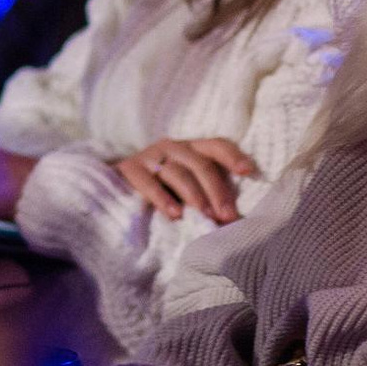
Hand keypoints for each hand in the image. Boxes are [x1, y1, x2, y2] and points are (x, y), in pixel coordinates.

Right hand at [114, 137, 257, 223]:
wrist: (118, 186)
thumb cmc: (163, 190)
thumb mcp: (188, 187)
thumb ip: (208, 195)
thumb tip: (233, 220)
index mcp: (192, 149)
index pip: (216, 146)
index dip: (233, 157)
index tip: (248, 172)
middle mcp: (172, 147)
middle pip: (201, 164)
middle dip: (217, 192)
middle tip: (227, 216)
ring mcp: (150, 156)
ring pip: (178, 173)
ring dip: (195, 196)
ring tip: (205, 217)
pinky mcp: (129, 168)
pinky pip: (149, 183)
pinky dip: (163, 199)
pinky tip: (175, 214)